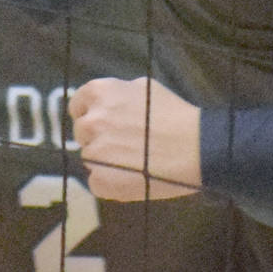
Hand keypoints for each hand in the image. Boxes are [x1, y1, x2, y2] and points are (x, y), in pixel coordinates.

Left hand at [68, 76, 202, 202]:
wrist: (194, 147)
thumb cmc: (173, 114)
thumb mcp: (143, 88)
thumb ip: (117, 95)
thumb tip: (106, 105)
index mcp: (100, 94)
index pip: (77, 105)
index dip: (88, 114)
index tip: (100, 124)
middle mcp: (92, 121)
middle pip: (82, 133)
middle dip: (97, 137)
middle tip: (121, 145)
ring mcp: (95, 152)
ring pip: (90, 158)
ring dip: (104, 161)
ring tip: (131, 163)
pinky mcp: (102, 181)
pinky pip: (96, 183)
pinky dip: (109, 183)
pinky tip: (130, 179)